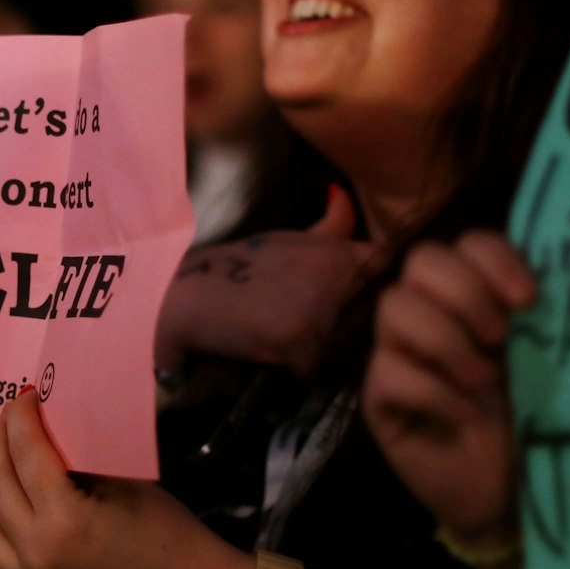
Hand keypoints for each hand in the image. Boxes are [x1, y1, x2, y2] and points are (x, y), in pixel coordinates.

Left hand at [0, 390, 250, 568]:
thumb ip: (80, 464)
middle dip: (0, 445)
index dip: (20, 419)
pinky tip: (32, 517)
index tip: (23, 398)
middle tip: (11, 422)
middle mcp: (36, 559)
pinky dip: (10, 532)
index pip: (26, 454)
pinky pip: (6, 563)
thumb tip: (50, 439)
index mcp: (63, 522)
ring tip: (17, 474)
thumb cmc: (176, 538)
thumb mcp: (127, 486)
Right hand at [155, 186, 373, 376]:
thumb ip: (328, 229)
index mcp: (341, 252)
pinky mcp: (298, 338)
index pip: (391, 285)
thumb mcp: (284, 241)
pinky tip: (265, 359)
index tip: (357, 317)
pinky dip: (290, 376)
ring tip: (286, 351)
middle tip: (311, 343)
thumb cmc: (232, 273)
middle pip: (374, 331)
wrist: (178, 298)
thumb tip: (343, 192)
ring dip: (322, 365)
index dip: (381, 306)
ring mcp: (320, 304)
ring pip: (345, 358)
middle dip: (352, 344)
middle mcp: (338, 272)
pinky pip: (312, 374)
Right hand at [361, 231, 536, 539]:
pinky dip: (433, 392)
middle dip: (466, 293)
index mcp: (476, 295)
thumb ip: (539, 315)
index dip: (494, 260)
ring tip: (482, 380)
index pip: (467, 242)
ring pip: (394, 306)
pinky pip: (387, 371)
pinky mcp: (380, 399)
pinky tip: (463, 416)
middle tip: (499, 337)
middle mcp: (431, 312)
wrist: (513, 491)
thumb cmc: (532, 419)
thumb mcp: (545, 358)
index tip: (529, 300)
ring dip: (446, 339)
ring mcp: (398, 353)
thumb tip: (551, 279)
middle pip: (422, 260)